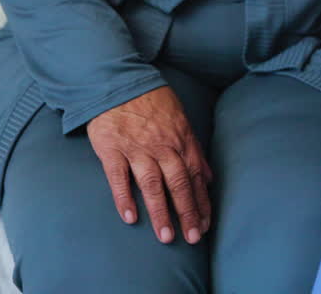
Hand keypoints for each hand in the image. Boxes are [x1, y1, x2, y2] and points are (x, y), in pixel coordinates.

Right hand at [87, 86, 211, 244]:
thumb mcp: (181, 119)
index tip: (205, 225)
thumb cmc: (152, 101)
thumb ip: (195, 149)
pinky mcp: (112, 149)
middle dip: (187, 213)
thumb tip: (209, 177)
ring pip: (152, 185)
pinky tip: (130, 217)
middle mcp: (162, 147)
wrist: (119, 81)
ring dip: (161, 212)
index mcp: (181, 140)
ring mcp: (136, 148)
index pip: (195, 177)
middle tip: (192, 238)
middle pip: (179, 184)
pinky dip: (124, 197)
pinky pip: (118, 177)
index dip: (201, 202)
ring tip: (166, 236)